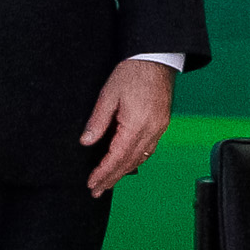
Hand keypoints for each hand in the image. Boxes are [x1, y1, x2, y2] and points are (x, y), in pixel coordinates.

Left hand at [82, 58, 174, 196]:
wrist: (156, 58)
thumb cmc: (133, 72)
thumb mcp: (108, 95)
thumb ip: (98, 121)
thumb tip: (87, 142)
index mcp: (136, 125)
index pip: (116, 157)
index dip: (103, 172)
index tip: (92, 183)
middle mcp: (151, 131)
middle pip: (129, 163)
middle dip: (112, 178)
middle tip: (97, 190)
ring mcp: (159, 128)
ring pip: (140, 158)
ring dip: (124, 172)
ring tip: (109, 181)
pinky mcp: (162, 123)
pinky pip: (149, 149)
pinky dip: (136, 160)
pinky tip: (128, 163)